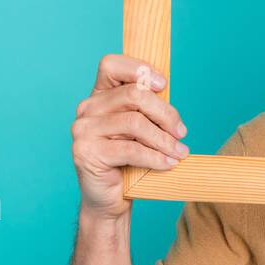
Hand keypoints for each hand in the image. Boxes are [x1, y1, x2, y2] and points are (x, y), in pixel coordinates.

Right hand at [70, 54, 189, 219]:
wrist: (109, 199)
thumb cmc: (129, 162)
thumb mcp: (141, 130)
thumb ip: (148, 108)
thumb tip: (167, 91)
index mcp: (99, 96)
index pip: (110, 65)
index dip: (139, 69)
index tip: (163, 85)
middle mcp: (87, 109)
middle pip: (134, 95)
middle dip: (165, 113)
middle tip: (181, 132)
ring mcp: (83, 130)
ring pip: (135, 123)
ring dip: (164, 139)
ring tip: (180, 152)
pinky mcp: (86, 152)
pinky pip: (130, 150)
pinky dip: (156, 157)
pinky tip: (169, 164)